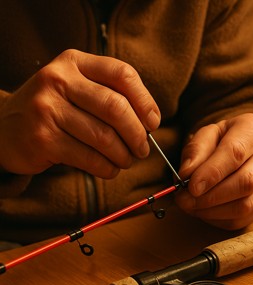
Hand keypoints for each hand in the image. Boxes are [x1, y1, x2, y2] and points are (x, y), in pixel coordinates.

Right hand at [0, 49, 159, 177]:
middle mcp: (59, 80)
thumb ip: (109, 95)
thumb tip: (149, 123)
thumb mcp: (77, 89)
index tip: (153, 123)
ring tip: (126, 161)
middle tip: (143, 149)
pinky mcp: (42, 139)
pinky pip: (89, 158)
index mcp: (74, 62)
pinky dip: (107, 168)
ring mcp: (47, 109)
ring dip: (123, 155)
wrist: (4, 127)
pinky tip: (110, 169)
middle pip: (116, 107)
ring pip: (104, 137)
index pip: (122, 74)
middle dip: (137, 134)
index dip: (145, 101)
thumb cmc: (53, 109)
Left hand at [175, 114, 252, 229]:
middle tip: (184, 200)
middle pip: (246, 182)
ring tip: (191, 206)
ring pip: (246, 205)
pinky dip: (219, 219)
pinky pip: (243, 218)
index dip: (212, 173)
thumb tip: (186, 175)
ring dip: (213, 211)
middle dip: (210, 196)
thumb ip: (195, 151)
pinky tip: (204, 211)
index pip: (235, 153)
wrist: (244, 147)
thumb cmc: (222, 140)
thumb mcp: (206, 135)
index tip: (191, 187)